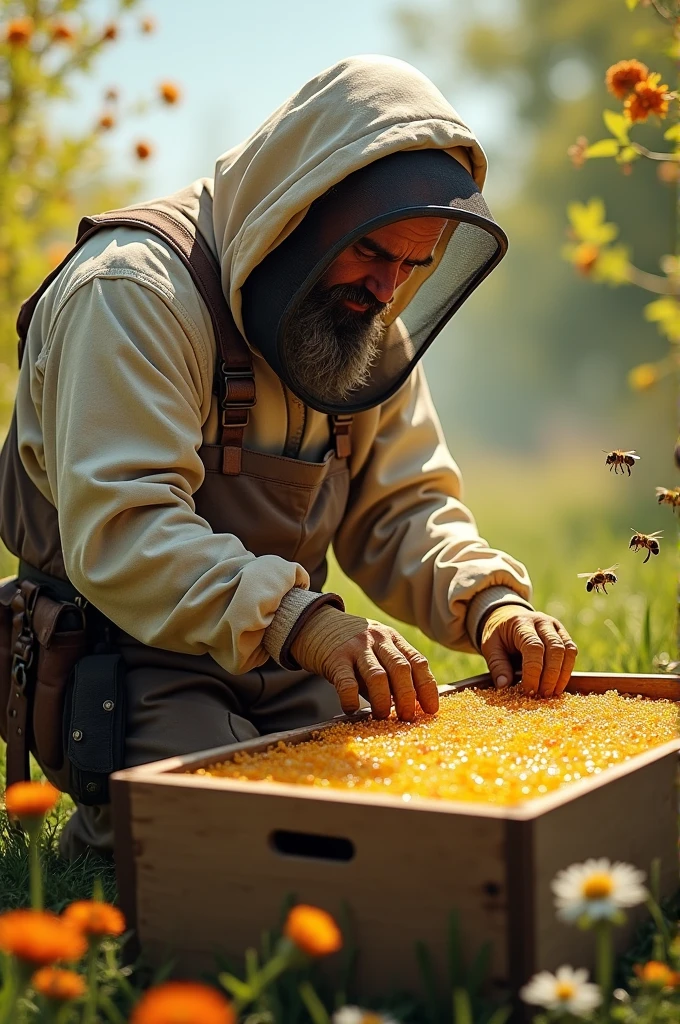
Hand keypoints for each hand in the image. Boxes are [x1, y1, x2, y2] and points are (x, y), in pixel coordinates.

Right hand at [290, 606, 439, 720]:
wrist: (314, 623)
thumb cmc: (350, 647)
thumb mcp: (374, 651)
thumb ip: (388, 674)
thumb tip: (404, 706)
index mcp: (393, 639)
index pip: (418, 662)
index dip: (427, 687)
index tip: (431, 709)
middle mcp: (378, 639)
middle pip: (401, 669)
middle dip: (407, 697)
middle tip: (407, 717)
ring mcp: (356, 646)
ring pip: (378, 675)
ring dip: (383, 701)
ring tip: (381, 716)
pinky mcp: (335, 656)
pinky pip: (346, 681)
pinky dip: (351, 699)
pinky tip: (352, 709)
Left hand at [480, 605, 577, 698]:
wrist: (507, 615)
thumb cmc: (498, 634)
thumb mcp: (490, 646)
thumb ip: (497, 665)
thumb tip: (504, 686)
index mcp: (521, 623)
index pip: (533, 647)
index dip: (533, 671)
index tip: (529, 690)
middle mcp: (542, 621)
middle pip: (555, 648)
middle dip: (551, 676)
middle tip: (542, 695)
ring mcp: (555, 626)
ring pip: (568, 650)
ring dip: (562, 675)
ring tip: (552, 693)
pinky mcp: (563, 634)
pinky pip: (571, 652)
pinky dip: (567, 670)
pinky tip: (558, 685)